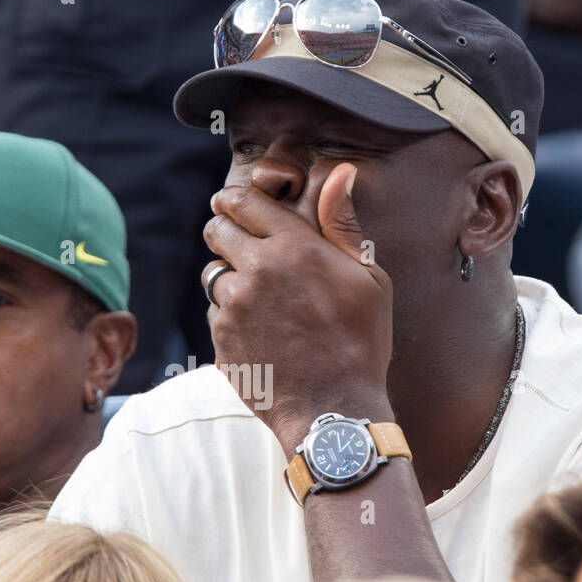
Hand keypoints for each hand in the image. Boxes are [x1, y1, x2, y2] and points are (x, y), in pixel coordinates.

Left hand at [202, 162, 393, 452]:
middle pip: (216, 232)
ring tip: (259, 298)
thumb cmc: (361, 343)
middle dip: (225, 232)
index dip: (233, 201)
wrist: (334, 410)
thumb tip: (339, 171)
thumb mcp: (368, 279)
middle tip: (240, 244)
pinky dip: (230, 316)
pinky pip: (216, 314)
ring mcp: (233, 308)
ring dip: (229, 278)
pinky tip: (261, 332)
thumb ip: (342, 223)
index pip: (242, 203)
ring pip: (213, 275)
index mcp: (294, 248)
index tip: (231, 203)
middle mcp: (256, 272)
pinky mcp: (220, 340)